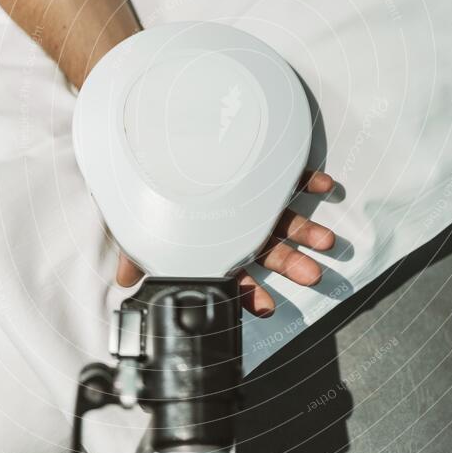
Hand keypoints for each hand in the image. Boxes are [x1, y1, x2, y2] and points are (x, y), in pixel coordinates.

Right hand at [116, 170, 335, 317]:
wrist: (160, 144)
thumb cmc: (155, 190)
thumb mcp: (142, 223)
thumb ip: (138, 252)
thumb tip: (124, 283)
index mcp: (215, 245)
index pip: (233, 275)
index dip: (249, 292)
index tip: (267, 307)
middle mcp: (240, 226)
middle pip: (268, 251)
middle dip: (291, 265)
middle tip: (313, 276)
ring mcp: (257, 200)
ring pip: (286, 220)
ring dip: (307, 230)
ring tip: (327, 241)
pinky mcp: (267, 171)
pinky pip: (292, 177)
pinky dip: (310, 181)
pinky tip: (326, 185)